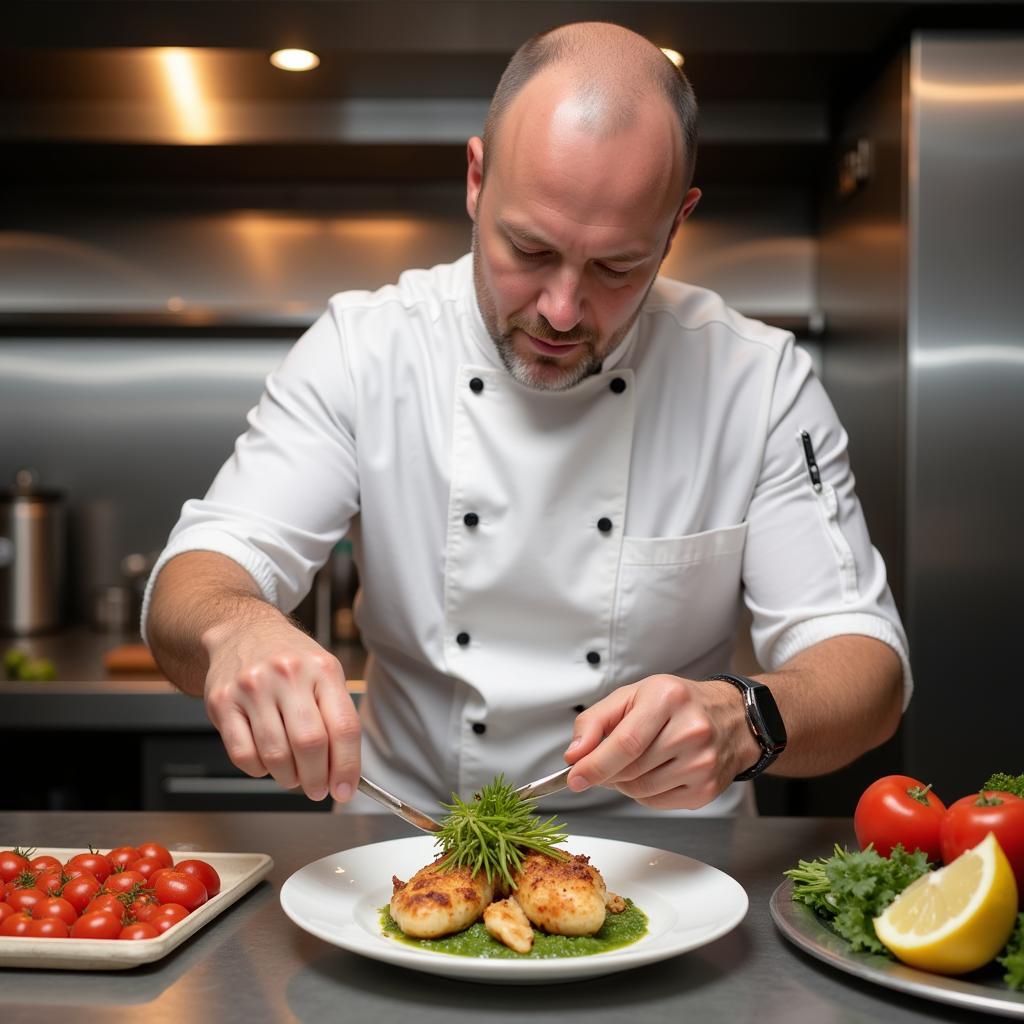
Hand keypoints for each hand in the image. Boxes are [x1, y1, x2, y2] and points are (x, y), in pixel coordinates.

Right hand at [201, 616, 359, 802]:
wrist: (243, 632)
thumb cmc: (290, 659)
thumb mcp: (324, 673)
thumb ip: (336, 718)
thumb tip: (344, 772)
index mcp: (322, 669)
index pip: (343, 727)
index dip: (347, 766)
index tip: (345, 789)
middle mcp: (287, 675)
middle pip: (310, 744)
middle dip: (317, 778)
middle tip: (317, 788)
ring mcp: (252, 688)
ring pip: (276, 755)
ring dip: (288, 777)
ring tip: (293, 774)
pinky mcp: (223, 702)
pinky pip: (243, 755)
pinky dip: (259, 770)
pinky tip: (266, 760)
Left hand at [562, 674, 757, 809]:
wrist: (731, 718)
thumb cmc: (677, 704)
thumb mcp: (632, 695)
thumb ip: (595, 721)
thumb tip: (574, 754)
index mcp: (668, 699)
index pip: (624, 743)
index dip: (594, 764)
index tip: (574, 777)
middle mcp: (691, 731)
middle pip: (630, 769)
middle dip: (607, 772)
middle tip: (604, 762)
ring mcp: (702, 763)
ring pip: (641, 790)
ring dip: (625, 782)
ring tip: (636, 760)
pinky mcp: (707, 789)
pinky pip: (657, 802)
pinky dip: (644, 792)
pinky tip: (655, 771)